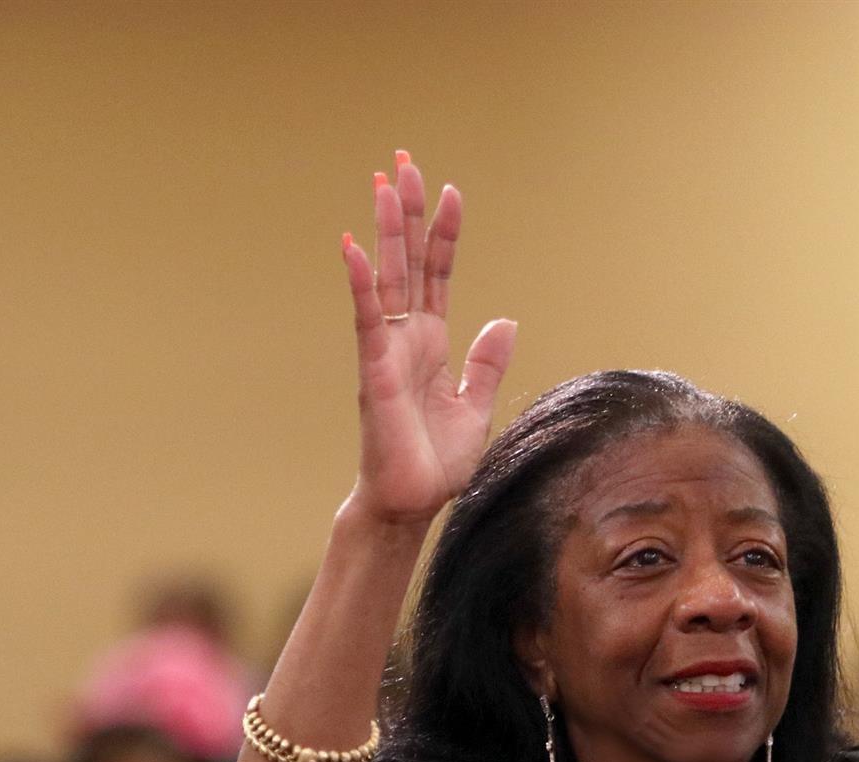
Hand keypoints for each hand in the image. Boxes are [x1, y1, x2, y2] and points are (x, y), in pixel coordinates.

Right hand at [339, 150, 517, 526]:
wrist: (412, 504)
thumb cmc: (436, 462)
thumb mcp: (477, 406)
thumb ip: (487, 363)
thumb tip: (505, 320)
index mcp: (432, 344)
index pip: (438, 275)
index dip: (445, 235)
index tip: (451, 192)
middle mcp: (407, 339)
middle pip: (408, 263)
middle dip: (407, 214)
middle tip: (405, 162)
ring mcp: (387, 352)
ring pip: (386, 279)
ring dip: (384, 231)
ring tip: (383, 184)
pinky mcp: (374, 372)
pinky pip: (367, 319)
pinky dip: (360, 284)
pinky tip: (353, 247)